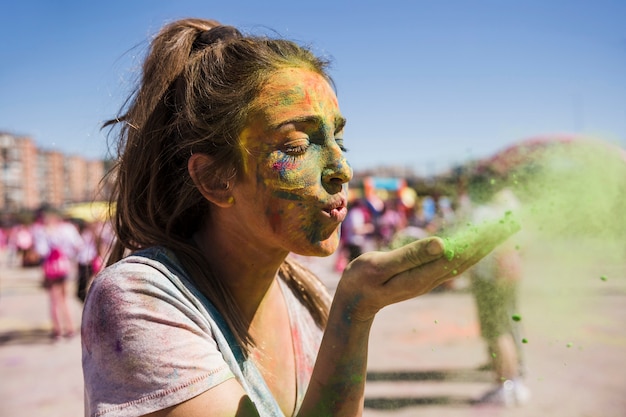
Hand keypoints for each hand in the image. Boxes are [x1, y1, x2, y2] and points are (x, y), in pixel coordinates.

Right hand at [337, 211, 520, 321]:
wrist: (354, 302)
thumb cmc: (361, 282)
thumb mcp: (380, 266)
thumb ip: (411, 256)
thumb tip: (444, 244)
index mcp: (425, 274)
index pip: (462, 254)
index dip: (482, 239)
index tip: (501, 223)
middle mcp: (433, 278)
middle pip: (469, 257)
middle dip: (490, 239)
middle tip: (512, 221)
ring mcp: (430, 278)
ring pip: (464, 259)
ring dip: (483, 244)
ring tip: (500, 229)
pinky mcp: (425, 276)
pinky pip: (453, 261)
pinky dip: (468, 249)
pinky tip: (474, 242)